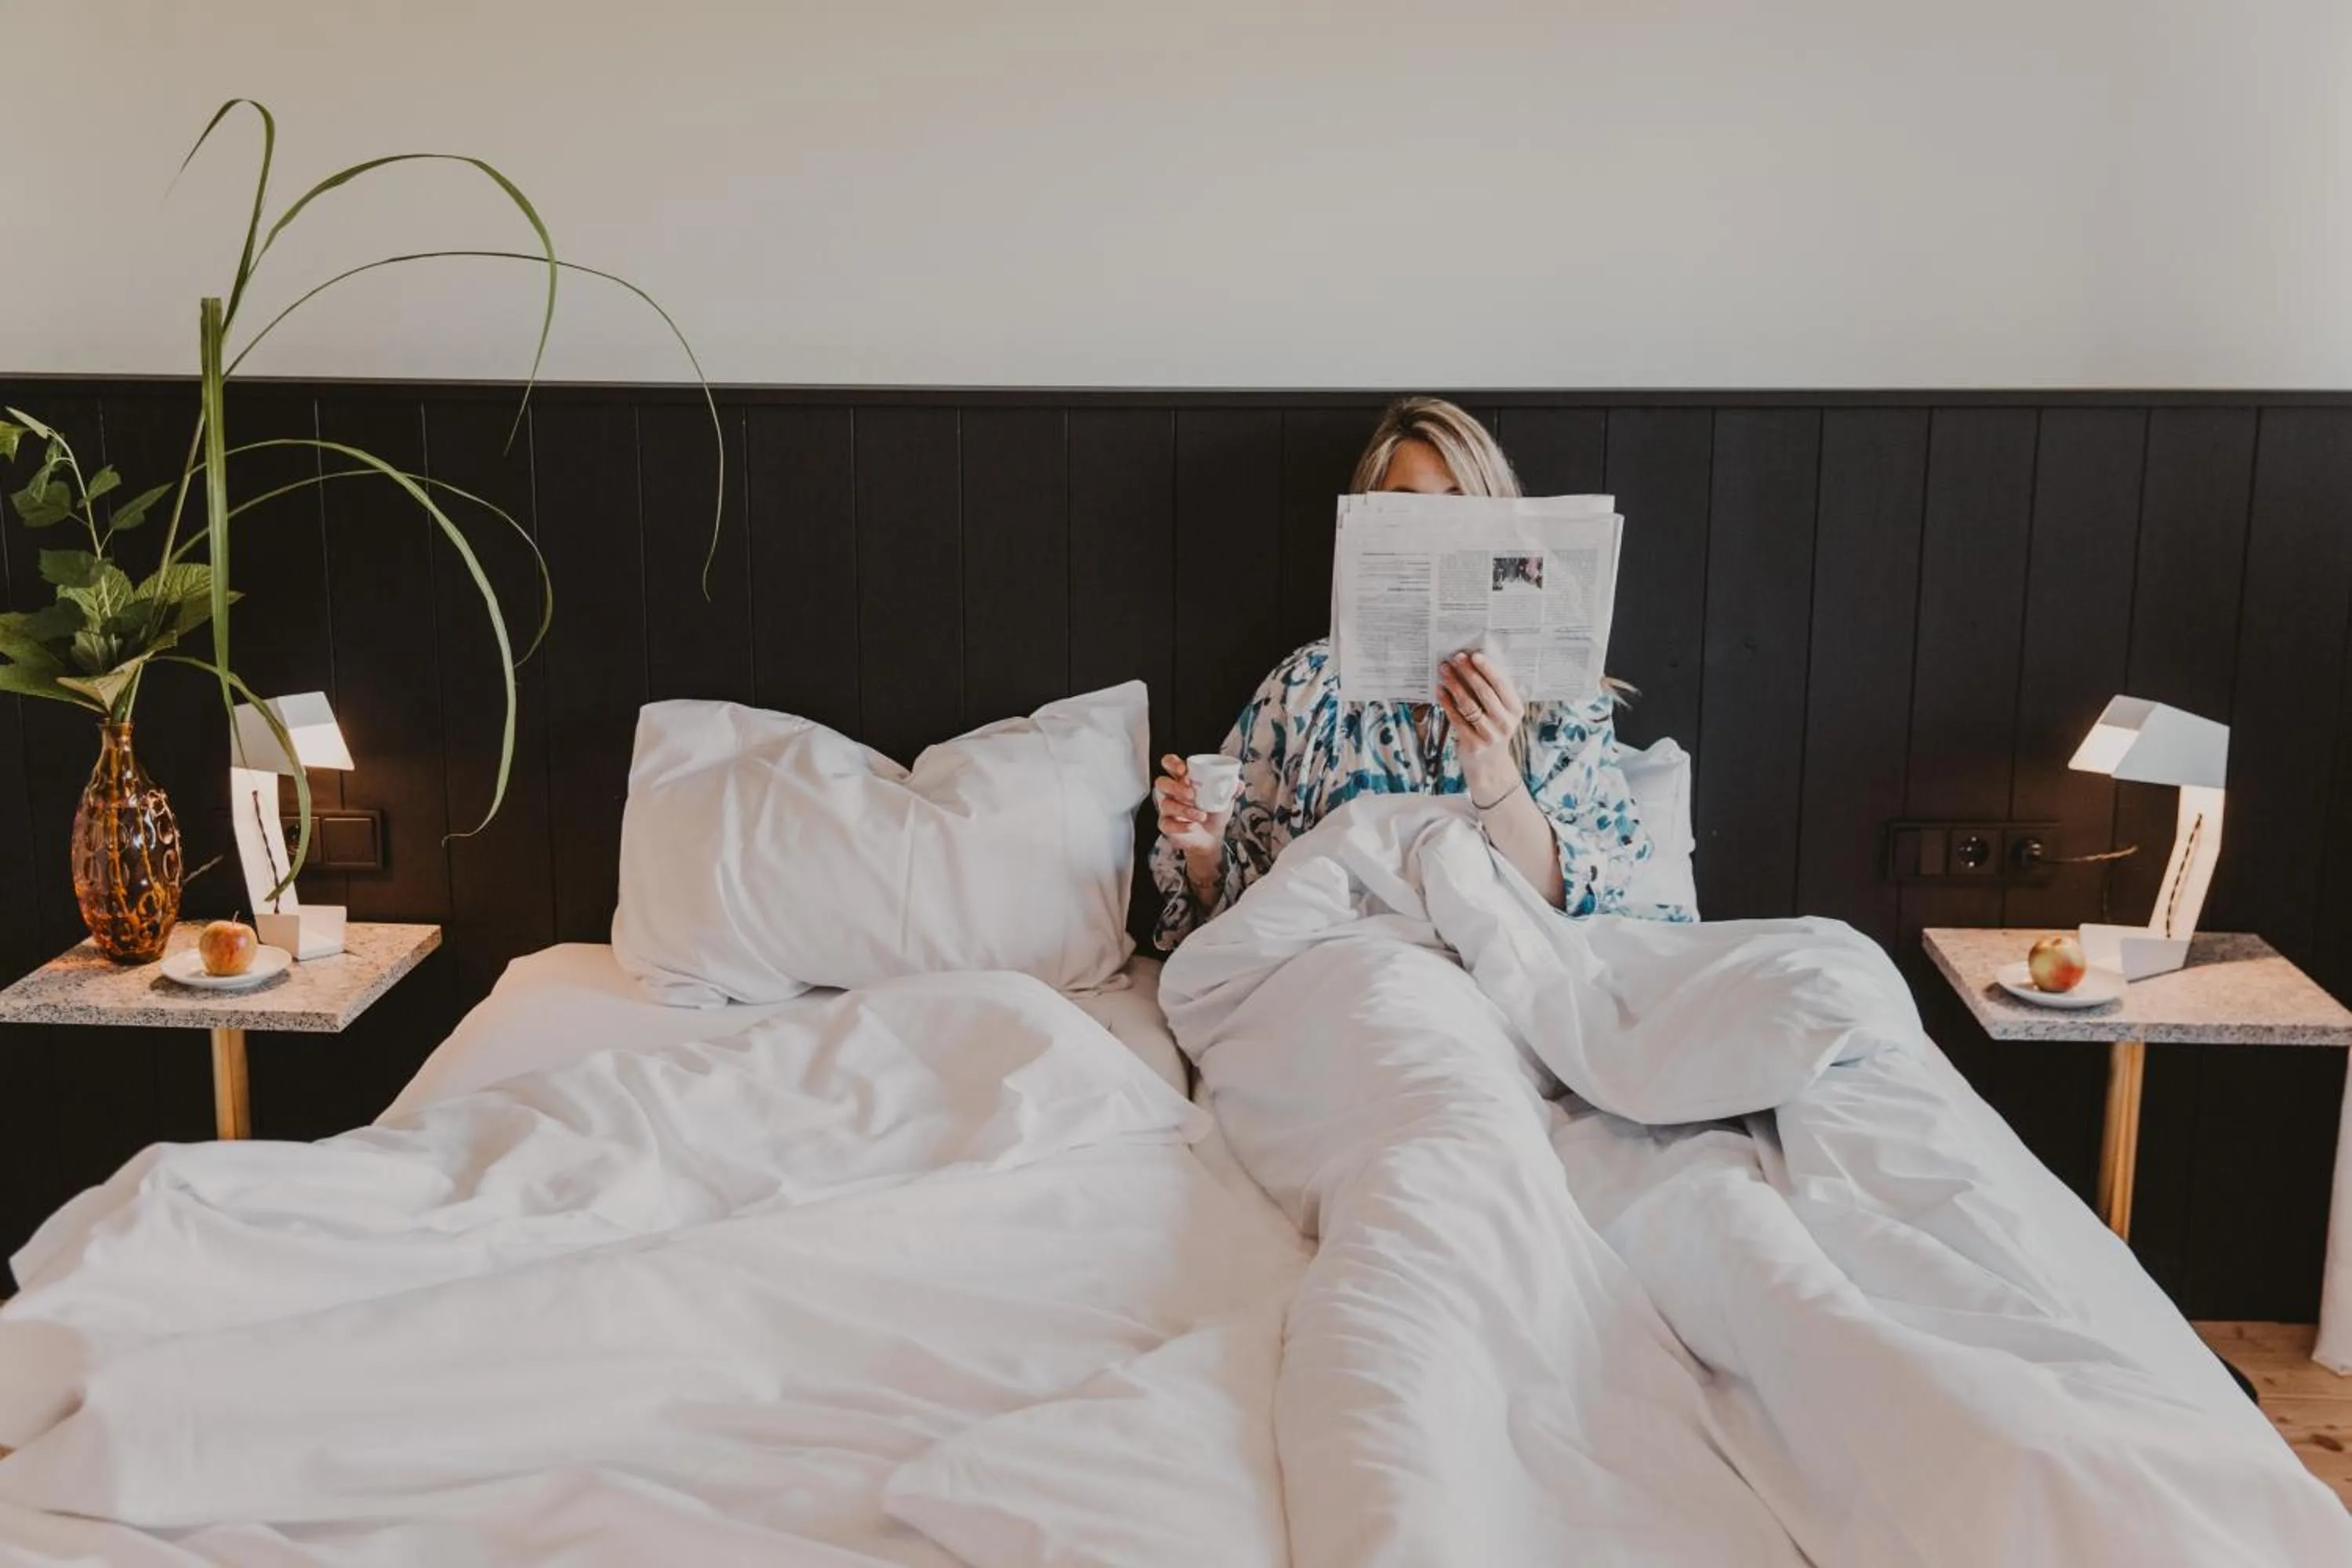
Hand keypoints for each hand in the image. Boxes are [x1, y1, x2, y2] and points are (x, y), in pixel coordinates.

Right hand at [1153, 754, 1230, 854]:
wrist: (1211, 837)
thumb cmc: (1213, 813)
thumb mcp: (1224, 799)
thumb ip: (1230, 790)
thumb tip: (1239, 783)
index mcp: (1182, 779)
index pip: (1169, 763)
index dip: (1172, 763)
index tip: (1184, 770)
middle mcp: (1171, 792)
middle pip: (1162, 782)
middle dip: (1175, 787)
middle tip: (1192, 794)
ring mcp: (1166, 809)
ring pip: (1166, 804)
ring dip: (1184, 809)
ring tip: (1201, 815)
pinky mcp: (1166, 825)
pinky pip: (1168, 824)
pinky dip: (1181, 825)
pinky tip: (1192, 826)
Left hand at [1438, 649, 1524, 788]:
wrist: (1490, 766)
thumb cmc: (1493, 730)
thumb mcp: (1502, 713)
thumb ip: (1494, 693)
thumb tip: (1474, 664)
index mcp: (1516, 710)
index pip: (1501, 685)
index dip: (1487, 669)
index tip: (1474, 655)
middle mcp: (1506, 722)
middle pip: (1485, 692)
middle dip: (1468, 673)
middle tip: (1455, 659)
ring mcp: (1490, 735)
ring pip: (1469, 705)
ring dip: (1454, 685)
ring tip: (1444, 672)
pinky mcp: (1474, 744)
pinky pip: (1457, 719)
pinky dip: (1447, 703)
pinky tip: (1439, 691)